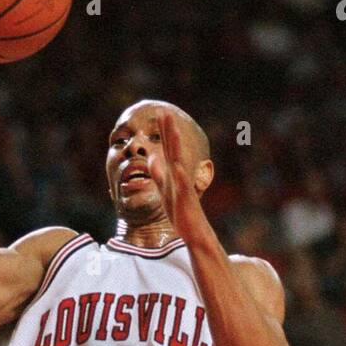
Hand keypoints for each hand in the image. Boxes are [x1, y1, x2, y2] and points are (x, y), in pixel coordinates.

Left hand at [147, 112, 203, 238]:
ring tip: (173, 130)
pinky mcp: (186, 200)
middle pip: (173, 150)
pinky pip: (182, 186)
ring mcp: (184, 187)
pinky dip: (179, 176)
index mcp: (174, 174)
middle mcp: (180, 176)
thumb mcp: (165, 190)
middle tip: (165, 112)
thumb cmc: (181, 213)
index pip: (168, 148)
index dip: (164, 132)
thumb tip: (151, 158)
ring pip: (179, 163)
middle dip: (169, 131)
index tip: (160, 114)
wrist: (194, 233)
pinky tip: (176, 165)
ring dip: (176, 146)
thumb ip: (159, 174)